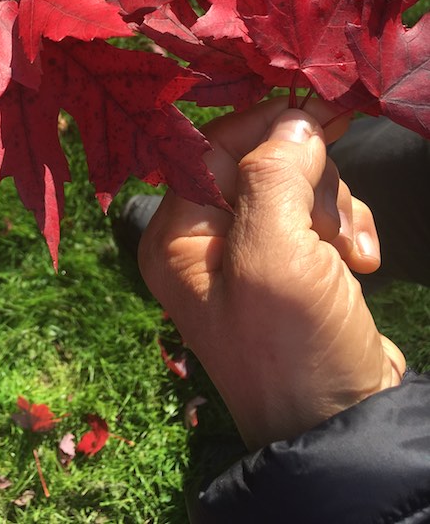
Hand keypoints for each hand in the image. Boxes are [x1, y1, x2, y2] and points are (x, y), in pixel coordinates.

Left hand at [138, 100, 405, 449]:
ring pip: (299, 185)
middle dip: (309, 183)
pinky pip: (321, 217)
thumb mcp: (274, 257)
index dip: (265, 125)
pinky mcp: (293, 265)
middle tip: (326, 230)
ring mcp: (252, 253)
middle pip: (263, 162)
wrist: (343, 427)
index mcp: (178, 234)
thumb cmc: (293, 348)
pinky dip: (348, 230)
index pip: (213, 146)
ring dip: (334, 211)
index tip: (315, 112)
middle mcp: (206, 240)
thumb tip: (293, 121)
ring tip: (348, 258)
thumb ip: (274, 177)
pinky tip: (362, 264)